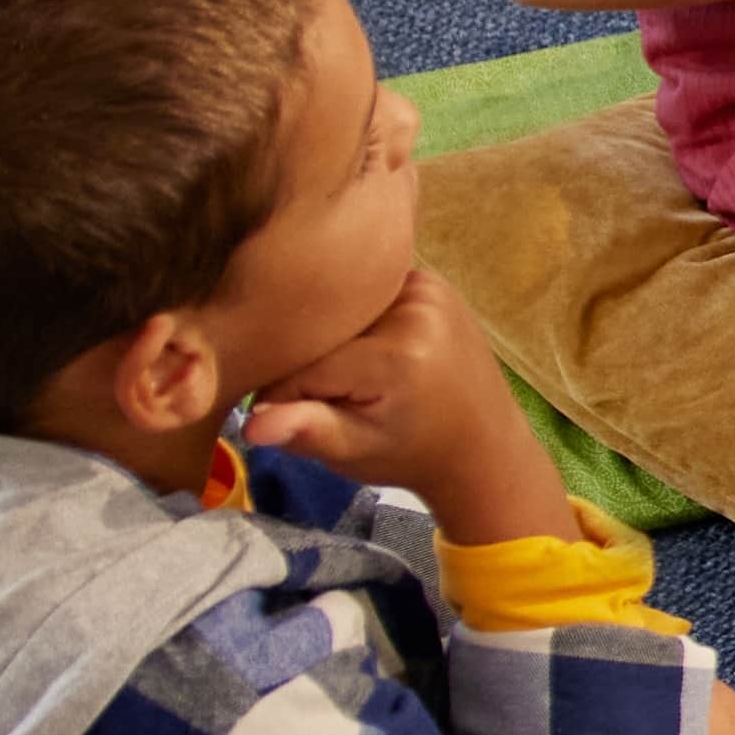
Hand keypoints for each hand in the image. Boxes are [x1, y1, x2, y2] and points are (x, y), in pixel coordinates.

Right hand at [236, 266, 565, 542]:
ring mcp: (426, 286)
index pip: (299, 366)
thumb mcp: (355, 452)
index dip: (289, 396)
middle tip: (343, 397)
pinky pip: (363, 296)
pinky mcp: (429, 281)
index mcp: (396, 354)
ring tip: (363, 378)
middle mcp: (414, 306)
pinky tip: (375, 352)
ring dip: (334, 341)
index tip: (312, 417)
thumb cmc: (412, 454)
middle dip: (312, 364)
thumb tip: (252, 424)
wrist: (482, 444)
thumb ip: (307, 430)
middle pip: (318, 328)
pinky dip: (357, 323)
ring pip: (336, 310)